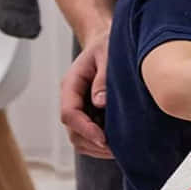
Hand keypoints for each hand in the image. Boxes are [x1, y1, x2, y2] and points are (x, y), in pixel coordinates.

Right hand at [60, 27, 113, 158]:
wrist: (107, 39)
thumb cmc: (106, 43)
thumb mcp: (106, 54)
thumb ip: (103, 77)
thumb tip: (100, 102)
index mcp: (71, 85)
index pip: (70, 113)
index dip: (85, 128)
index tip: (103, 138)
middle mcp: (73, 99)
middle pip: (73, 131)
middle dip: (92, 143)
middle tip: (116, 150)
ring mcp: (82, 107)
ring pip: (81, 136)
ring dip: (97, 146)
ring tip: (120, 150)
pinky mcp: (92, 111)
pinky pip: (92, 132)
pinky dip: (102, 141)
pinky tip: (121, 141)